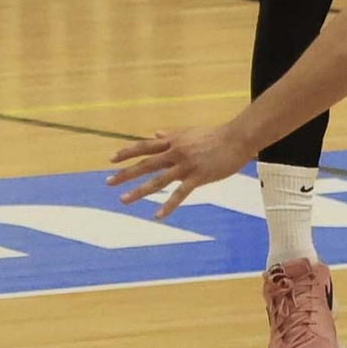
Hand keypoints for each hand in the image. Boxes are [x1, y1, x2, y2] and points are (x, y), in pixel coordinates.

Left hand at [108, 123, 252, 218]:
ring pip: (158, 180)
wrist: (237, 138)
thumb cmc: (216, 135)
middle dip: (125, 173)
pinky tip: (157, 216)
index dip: (127, 152)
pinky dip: (168, 206)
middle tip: (108, 182)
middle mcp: (176, 152)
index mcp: (173, 141)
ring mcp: (186, 165)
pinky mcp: (198, 177)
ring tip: (123, 200)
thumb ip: (172, 133)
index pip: (145, 146)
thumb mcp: (190, 131)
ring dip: (139, 191)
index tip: (111, 159)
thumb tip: (156, 133)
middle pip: (145, 164)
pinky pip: (180, 194)